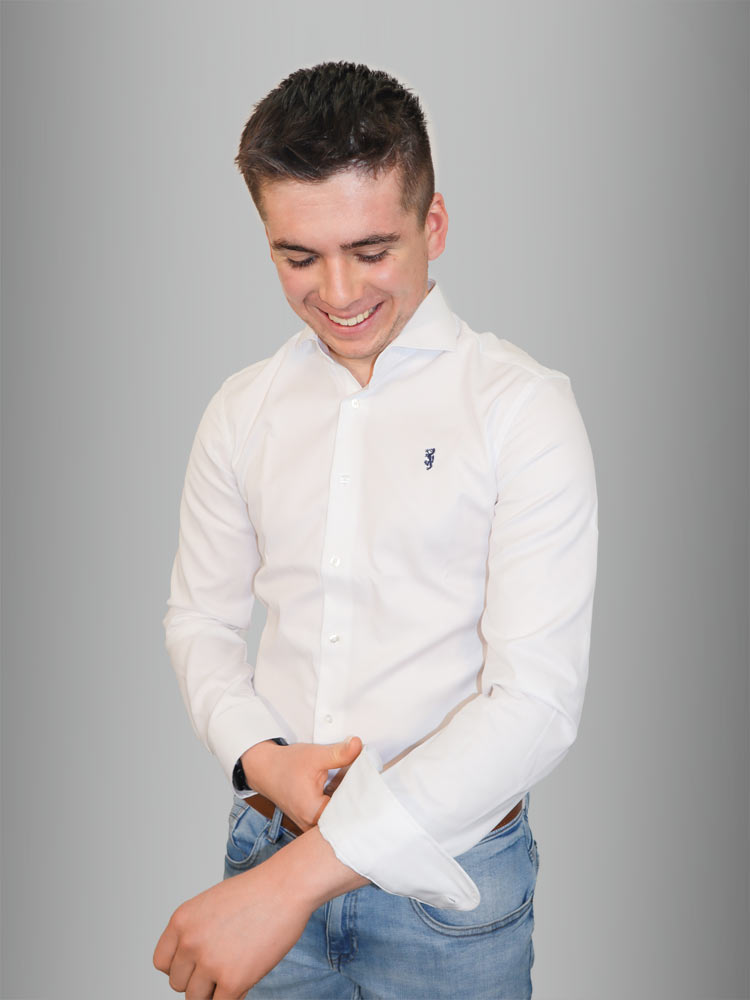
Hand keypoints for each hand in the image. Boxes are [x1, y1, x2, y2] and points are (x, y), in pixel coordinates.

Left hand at [153, 826, 368, 998]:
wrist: (286, 887)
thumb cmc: (257, 893)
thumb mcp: (211, 904)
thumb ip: (196, 933)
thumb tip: (193, 966)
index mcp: (181, 921)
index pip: (162, 962)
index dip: (181, 966)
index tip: (196, 963)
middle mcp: (190, 942)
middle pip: (179, 983)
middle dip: (199, 978)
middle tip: (223, 963)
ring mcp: (210, 963)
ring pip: (196, 999)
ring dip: (214, 990)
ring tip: (236, 969)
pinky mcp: (232, 980)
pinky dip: (234, 995)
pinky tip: (247, 977)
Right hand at [240, 736, 361, 831]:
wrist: (264, 768)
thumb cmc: (286, 764)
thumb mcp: (315, 756)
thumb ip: (339, 753)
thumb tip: (359, 746)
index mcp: (313, 814)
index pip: (349, 813)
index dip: (364, 799)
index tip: (375, 785)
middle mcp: (312, 825)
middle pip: (346, 818)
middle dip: (359, 800)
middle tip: (371, 782)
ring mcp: (311, 825)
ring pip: (339, 817)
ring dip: (349, 800)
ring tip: (360, 783)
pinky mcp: (312, 819)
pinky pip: (332, 814)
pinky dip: (340, 801)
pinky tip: (346, 787)